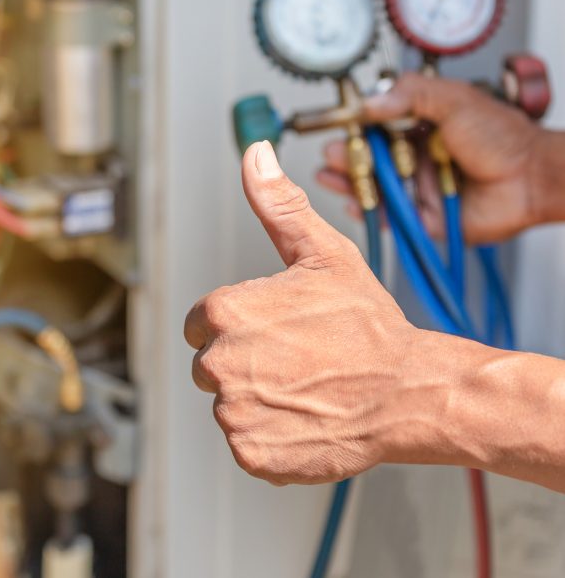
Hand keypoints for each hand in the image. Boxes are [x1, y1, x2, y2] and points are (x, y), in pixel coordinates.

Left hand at [184, 141, 446, 485]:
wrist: (408, 392)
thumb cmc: (368, 326)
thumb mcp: (323, 254)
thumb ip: (277, 205)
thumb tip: (255, 155)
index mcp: (223, 314)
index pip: (200, 324)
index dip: (238, 326)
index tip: (275, 330)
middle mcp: (218, 364)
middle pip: (211, 365)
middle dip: (244, 362)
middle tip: (296, 359)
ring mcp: (234, 413)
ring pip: (229, 404)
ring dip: (259, 399)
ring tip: (305, 387)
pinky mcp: (252, 453)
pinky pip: (247, 441)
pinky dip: (270, 436)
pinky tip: (305, 416)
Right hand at [316, 73, 544, 243]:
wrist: (531, 178)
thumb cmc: (502, 138)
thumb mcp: (454, 100)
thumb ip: (411, 95)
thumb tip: (370, 103)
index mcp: (421, 128)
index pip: (378, 127)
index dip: (356, 128)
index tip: (337, 126)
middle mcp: (416, 158)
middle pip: (370, 160)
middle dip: (346, 157)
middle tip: (330, 154)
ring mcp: (418, 188)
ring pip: (375, 188)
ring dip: (350, 183)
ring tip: (329, 176)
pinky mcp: (423, 217)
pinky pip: (389, 217)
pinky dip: (369, 212)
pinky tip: (353, 202)